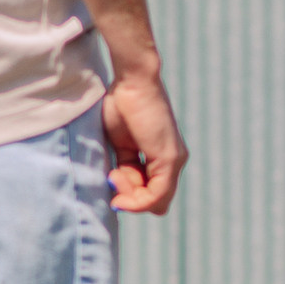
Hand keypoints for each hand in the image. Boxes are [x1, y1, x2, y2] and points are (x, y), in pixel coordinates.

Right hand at [101, 73, 185, 214]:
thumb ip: (127, 169)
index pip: (151, 194)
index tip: (110, 179)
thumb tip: (122, 197)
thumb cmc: (122, 105)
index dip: (129, 195)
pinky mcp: (169, 158)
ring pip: (156, 202)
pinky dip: (137, 199)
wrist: (132, 81)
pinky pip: (157, 195)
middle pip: (154, 202)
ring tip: (114, 174)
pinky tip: (119, 185)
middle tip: (112, 176)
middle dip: (130, 198)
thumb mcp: (121, 146)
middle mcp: (173, 162)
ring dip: (130, 196)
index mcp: (161, 158)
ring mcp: (174, 161)